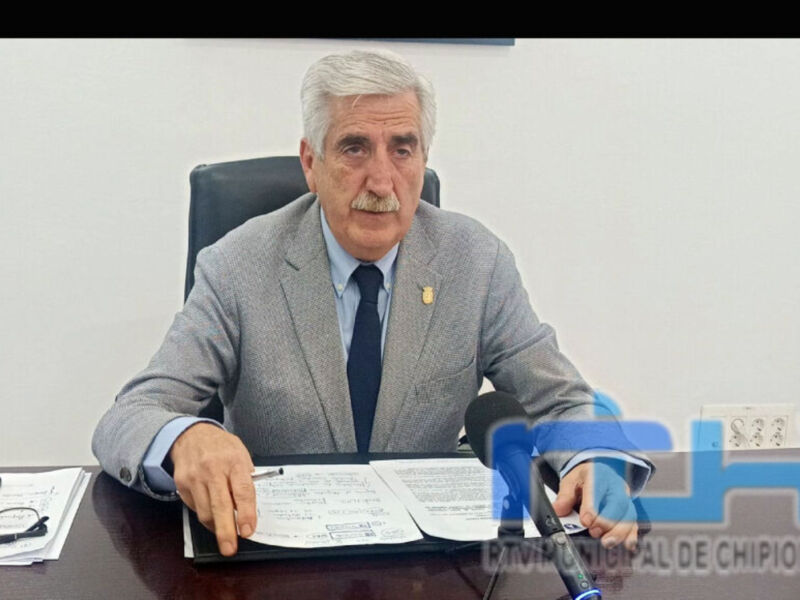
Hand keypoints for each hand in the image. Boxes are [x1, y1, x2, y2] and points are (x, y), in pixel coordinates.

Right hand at [169, 423, 255, 555]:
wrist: (191, 435)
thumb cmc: (221, 446)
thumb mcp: (241, 454)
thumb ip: (246, 478)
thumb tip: (249, 508)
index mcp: (234, 461)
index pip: (243, 491)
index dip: (246, 513)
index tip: (248, 530)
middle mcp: (213, 470)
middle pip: (220, 506)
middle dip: (226, 532)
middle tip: (230, 548)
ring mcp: (195, 478)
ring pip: (205, 512)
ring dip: (215, 527)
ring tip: (224, 533)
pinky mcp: (182, 485)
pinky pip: (195, 508)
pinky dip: (205, 516)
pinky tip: (211, 514)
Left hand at [552, 459, 637, 550]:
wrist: (599, 473)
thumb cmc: (585, 478)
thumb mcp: (571, 481)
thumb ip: (564, 495)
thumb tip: (558, 510)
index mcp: (598, 474)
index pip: (597, 490)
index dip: (592, 507)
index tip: (586, 521)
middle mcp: (615, 485)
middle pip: (617, 503)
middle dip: (607, 521)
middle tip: (594, 532)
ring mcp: (624, 498)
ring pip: (628, 514)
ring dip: (618, 532)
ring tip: (607, 542)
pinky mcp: (629, 510)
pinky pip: (634, 522)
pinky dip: (631, 535)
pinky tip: (628, 545)